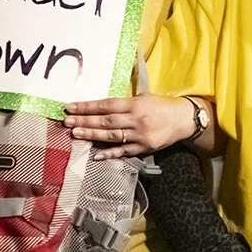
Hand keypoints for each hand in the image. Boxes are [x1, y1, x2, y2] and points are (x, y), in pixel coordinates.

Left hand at [64, 94, 197, 160]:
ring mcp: (140, 135)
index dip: (87, 107)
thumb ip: (125, 103)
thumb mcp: (144, 97)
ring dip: (91, 135)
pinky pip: (124, 151)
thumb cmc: (163, 106)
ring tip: (75, 134)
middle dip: (84, 121)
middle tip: (67, 122)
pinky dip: (110, 153)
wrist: (184, 119)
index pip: (106, 105)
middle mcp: (136, 120)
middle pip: (105, 121)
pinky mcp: (144, 148)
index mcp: (135, 105)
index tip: (71, 107)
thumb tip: (103, 107)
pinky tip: (96, 154)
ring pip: (111, 136)